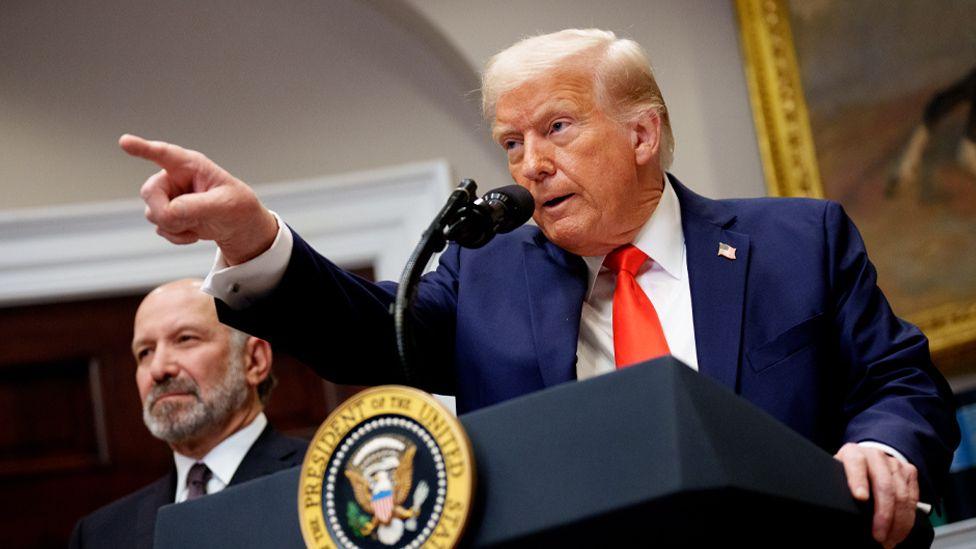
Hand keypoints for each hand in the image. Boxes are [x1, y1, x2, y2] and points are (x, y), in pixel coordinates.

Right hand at [119, 134, 277, 264]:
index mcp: (191, 165)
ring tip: (199, 222)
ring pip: (152, 213)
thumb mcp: (225, 205)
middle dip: (164, 211)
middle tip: (187, 220)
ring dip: (175, 225)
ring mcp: (168, 197)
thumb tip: (170, 211)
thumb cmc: (237, 206)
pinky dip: (176, 236)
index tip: (124, 142)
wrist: (238, 226)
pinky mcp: (166, 214)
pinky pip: (159, 228)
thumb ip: (197, 206)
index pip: (163, 153)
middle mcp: (174, 178)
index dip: (143, 147)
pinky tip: (194, 232)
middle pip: (149, 192)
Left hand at [835, 443, 918, 547]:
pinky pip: (913, 499)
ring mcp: (894, 463)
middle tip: (879, 536)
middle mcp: (875, 456)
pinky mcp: (909, 472)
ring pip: (902, 495)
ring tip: (889, 540)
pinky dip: (907, 520)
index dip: (858, 481)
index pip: (856, 464)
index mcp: (853, 453)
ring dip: (898, 523)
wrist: (867, 459)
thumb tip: (834, 512)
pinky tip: (899, 532)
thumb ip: (836, 488)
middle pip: (884, 486)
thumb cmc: (848, 473)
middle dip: (883, 515)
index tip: (860, 498)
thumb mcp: (837, 476)